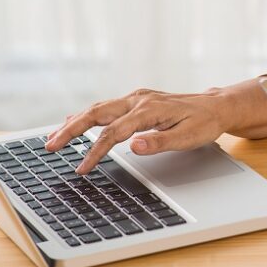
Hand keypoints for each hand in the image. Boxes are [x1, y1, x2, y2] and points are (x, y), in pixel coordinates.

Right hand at [45, 88, 229, 174]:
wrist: (216, 106)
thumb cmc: (204, 123)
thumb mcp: (188, 137)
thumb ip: (160, 142)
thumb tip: (134, 146)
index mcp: (149, 109)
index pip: (114, 133)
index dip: (95, 152)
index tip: (81, 169)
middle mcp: (139, 100)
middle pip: (96, 113)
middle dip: (71, 130)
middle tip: (50, 147)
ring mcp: (137, 97)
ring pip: (98, 107)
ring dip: (74, 122)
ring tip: (54, 138)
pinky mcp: (137, 99)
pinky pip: (106, 106)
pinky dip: (87, 114)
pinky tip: (73, 120)